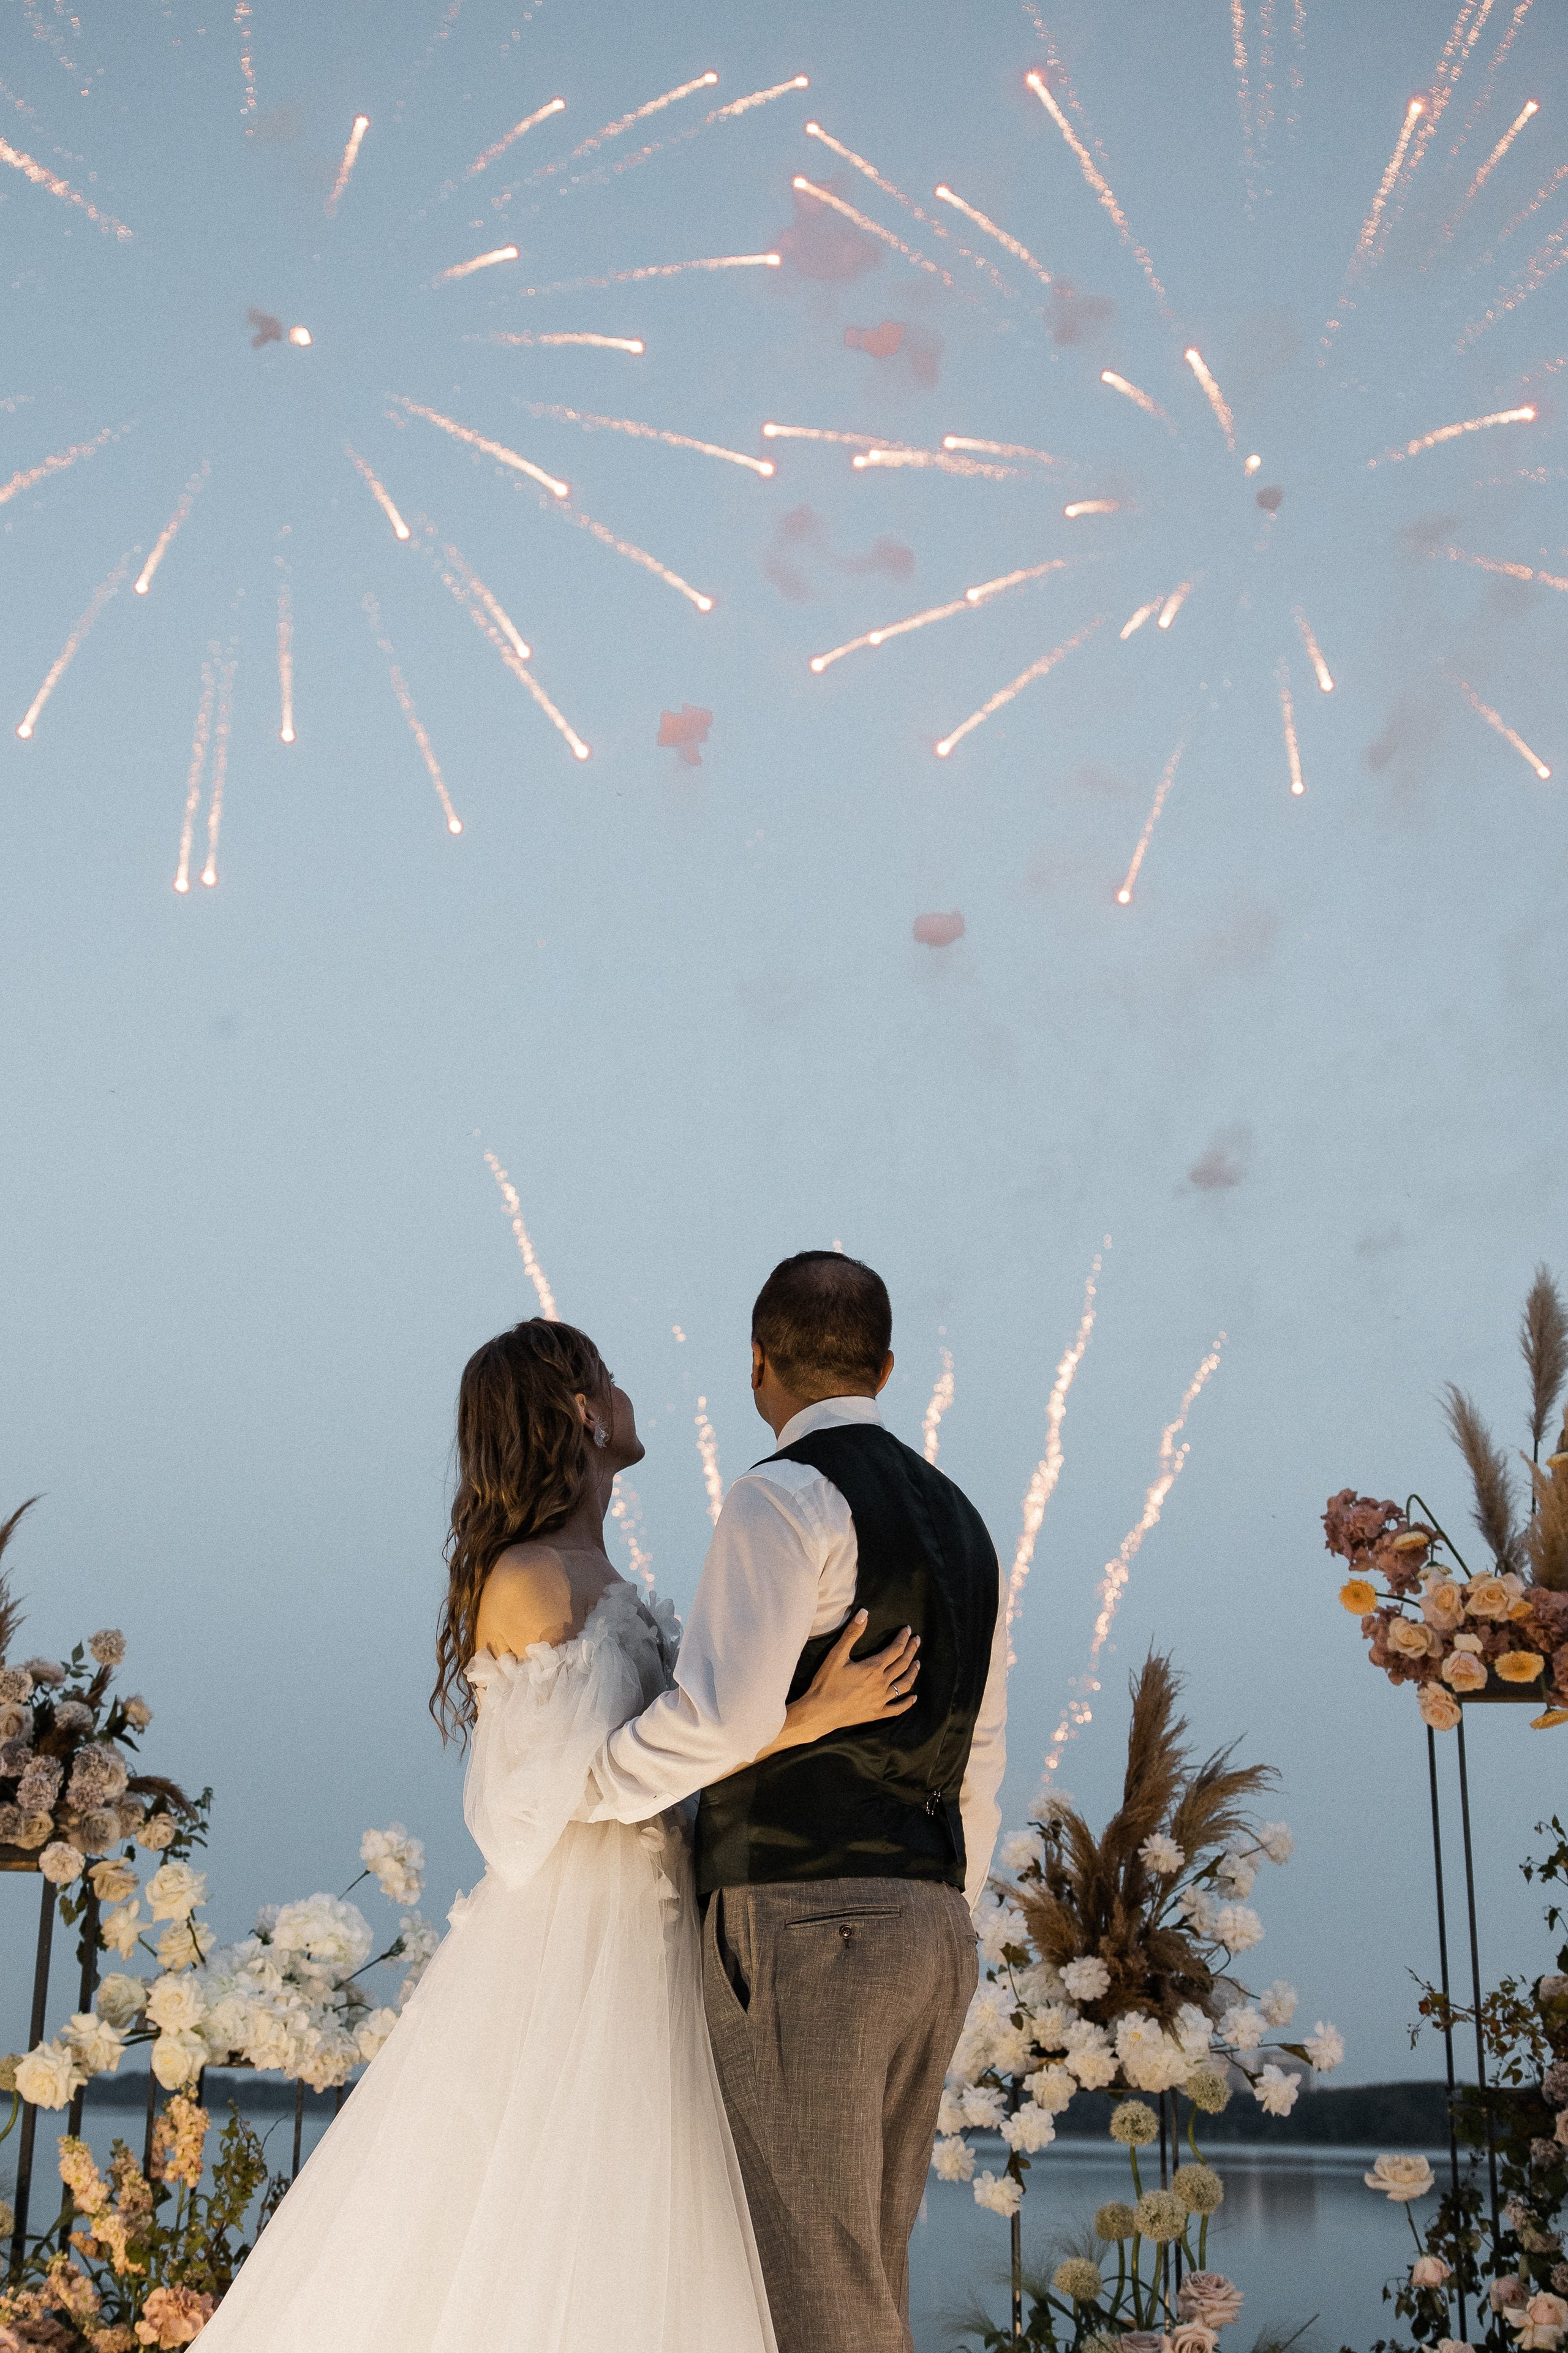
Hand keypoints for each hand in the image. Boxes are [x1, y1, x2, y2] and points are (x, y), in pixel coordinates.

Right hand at [787, 1611, 921, 1744]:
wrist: (820, 1712)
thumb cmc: (826, 1683)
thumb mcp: (836, 1655)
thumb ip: (852, 1633)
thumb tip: (864, 1613)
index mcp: (873, 1668)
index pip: (894, 1650)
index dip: (902, 1639)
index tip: (908, 1630)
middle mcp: (881, 1683)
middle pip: (902, 1664)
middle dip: (911, 1650)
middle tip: (917, 1641)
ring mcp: (880, 1700)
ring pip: (904, 1685)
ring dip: (912, 1672)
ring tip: (917, 1663)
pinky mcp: (876, 1713)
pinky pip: (897, 1708)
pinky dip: (907, 1703)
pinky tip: (913, 1698)